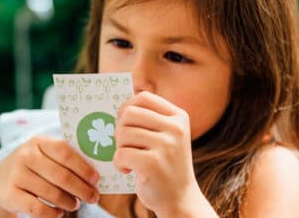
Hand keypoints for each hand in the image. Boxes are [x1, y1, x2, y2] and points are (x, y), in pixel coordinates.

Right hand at [0, 136, 99, 217]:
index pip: (65, 152)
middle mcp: (26, 156)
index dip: (83, 167)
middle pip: (61, 175)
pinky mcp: (10, 195)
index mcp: (39, 142)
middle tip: (93, 197)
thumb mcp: (44, 155)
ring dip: (69, 202)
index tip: (96, 179)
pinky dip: (52, 213)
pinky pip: (38, 208)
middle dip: (81, 189)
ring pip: (52, 193)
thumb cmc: (33, 167)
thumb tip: (94, 175)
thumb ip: (65, 158)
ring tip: (75, 204)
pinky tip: (58, 212)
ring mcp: (16, 175)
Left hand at [113, 91, 206, 216]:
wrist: (180, 199)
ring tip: (128, 159)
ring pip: (123, 133)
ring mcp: (167, 145)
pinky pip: (121, 154)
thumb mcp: (167, 136)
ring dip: (119, 148)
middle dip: (119, 129)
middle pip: (128, 113)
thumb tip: (118, 106)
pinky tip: (128, 170)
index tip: (124, 122)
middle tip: (125, 144)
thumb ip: (148, 119)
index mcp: (179, 117)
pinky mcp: (154, 164)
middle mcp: (176, 128)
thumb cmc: (166, 165)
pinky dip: (118, 163)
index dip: (126, 107)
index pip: (143, 98)